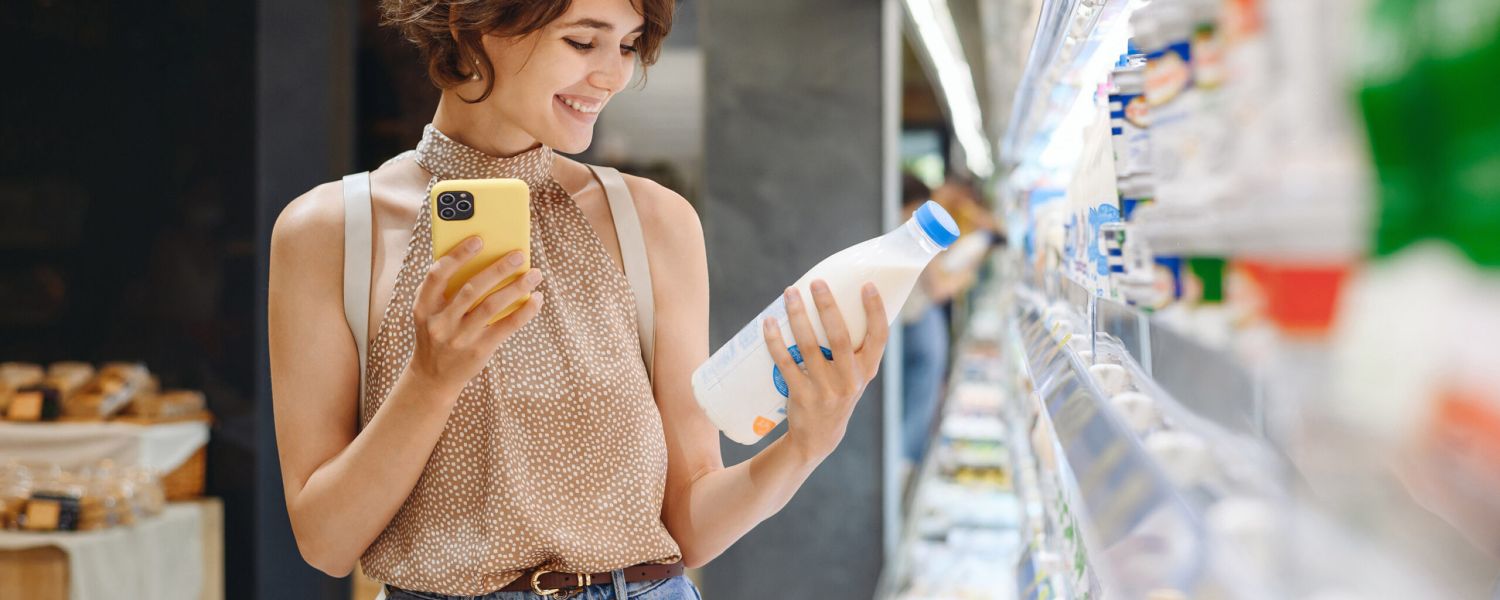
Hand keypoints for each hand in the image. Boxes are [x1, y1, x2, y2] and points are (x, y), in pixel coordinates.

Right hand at [408, 236, 543, 395]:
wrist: (432, 377)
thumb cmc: (437, 334)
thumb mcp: (431, 313)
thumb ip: (448, 290)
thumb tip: (485, 259)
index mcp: (423, 307)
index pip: (437, 275)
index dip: (457, 256)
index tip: (479, 240)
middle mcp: (440, 322)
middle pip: (471, 289)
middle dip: (498, 269)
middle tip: (519, 254)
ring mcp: (459, 338)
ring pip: (491, 306)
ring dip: (517, 287)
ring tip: (534, 274)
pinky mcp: (479, 351)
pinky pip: (506, 327)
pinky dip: (524, 311)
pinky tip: (536, 299)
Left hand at [764, 280, 889, 462]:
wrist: (818, 438)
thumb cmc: (836, 393)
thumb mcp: (853, 376)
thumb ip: (851, 348)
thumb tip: (832, 302)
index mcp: (867, 370)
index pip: (879, 337)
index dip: (876, 311)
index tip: (867, 285)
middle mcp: (850, 380)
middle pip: (840, 337)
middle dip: (828, 306)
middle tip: (816, 282)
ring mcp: (826, 390)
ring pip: (810, 346)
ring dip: (798, 316)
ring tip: (790, 293)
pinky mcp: (802, 396)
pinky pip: (786, 363)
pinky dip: (776, 341)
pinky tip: (769, 323)